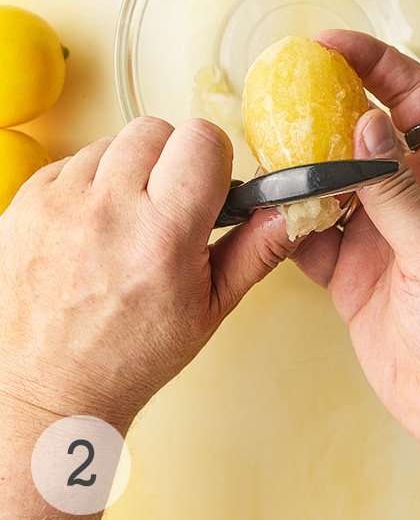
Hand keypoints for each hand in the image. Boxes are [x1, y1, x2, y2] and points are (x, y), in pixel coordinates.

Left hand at [0, 116, 296, 428]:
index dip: (211, 157)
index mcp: (164, 234)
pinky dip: (84, 186)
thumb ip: (258, 250)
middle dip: (168, 159)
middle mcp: (108, 209)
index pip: (200, 138)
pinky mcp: (25, 202)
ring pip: (110, 143)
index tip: (205, 184)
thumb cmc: (131, 356)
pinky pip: (69, 162)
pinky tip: (89, 228)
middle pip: (155, 129)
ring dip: (124, 172)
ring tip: (122, 222)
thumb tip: (293, 209)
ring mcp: (59, 203)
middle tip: (164, 203)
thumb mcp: (211, 308)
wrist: (50, 390)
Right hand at [290, 31, 419, 494]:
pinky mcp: (352, 272)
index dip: (377, 64)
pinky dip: (288, 223)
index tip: (332, 45)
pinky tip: (268, 214)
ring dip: (300, 166)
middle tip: (281, 91)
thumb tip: (367, 126)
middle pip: (365, 134)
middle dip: (325, 109)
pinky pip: (312, 234)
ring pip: (332, 181)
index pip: (417, 101)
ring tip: (264, 150)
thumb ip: (400, 192)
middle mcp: (414, 198)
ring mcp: (380, 234)